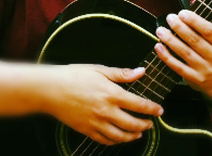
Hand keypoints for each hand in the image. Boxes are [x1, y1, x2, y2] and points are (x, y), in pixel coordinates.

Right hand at [47, 64, 163, 145]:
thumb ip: (122, 74)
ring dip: (132, 136)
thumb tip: (141, 72)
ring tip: (139, 133)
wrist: (51, 89)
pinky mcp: (86, 130)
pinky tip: (119, 138)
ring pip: (119, 136)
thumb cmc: (75, 75)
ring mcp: (96, 123)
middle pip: (131, 123)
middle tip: (151, 123)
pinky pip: (105, 140)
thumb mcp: (100, 69)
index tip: (159, 110)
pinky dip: (115, 141)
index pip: (138, 104)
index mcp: (111, 94)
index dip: (151, 109)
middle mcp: (106, 111)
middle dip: (145, 125)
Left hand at [154, 10, 211, 99]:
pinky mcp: (195, 79)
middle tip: (169, 18)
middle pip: (196, 40)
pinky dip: (166, 56)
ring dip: (171, 40)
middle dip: (180, 27)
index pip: (210, 31)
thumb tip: (182, 15)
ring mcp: (206, 70)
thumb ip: (204, 30)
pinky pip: (178, 67)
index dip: (195, 21)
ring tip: (160, 30)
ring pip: (185, 52)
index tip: (181, 13)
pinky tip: (158, 47)